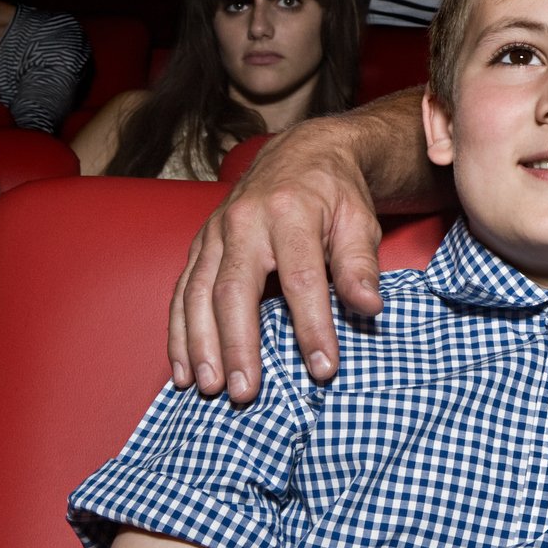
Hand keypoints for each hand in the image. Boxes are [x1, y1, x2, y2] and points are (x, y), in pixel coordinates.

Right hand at [168, 117, 383, 401]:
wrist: (302, 154)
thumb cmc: (335, 194)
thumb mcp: (360, 221)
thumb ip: (361, 265)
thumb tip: (368, 307)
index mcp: (291, 213)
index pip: (302, 279)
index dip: (312, 327)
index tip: (322, 369)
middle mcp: (245, 222)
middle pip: (235, 290)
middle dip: (239, 345)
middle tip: (245, 393)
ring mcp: (215, 233)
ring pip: (198, 293)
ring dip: (200, 345)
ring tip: (208, 388)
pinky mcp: (200, 245)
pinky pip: (181, 291)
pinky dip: (179, 332)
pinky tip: (183, 369)